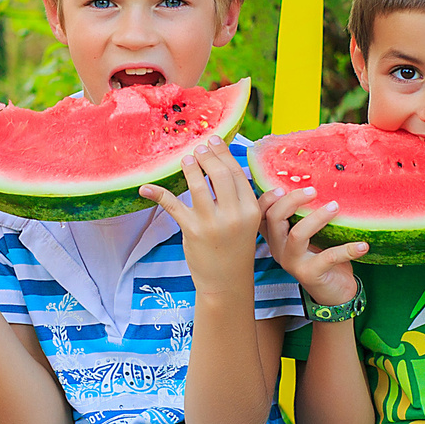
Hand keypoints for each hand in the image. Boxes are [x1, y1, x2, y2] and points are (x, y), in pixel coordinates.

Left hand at [142, 140, 262, 296]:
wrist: (226, 282)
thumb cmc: (238, 250)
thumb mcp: (253, 226)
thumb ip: (261, 204)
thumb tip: (279, 190)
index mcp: (250, 210)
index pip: (236, 173)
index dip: (223, 154)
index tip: (214, 141)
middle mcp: (233, 215)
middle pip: (219, 174)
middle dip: (207, 156)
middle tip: (198, 148)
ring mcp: (212, 223)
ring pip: (198, 186)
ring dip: (189, 168)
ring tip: (185, 159)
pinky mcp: (192, 231)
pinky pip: (173, 206)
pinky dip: (158, 195)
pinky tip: (145, 188)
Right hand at [262, 185, 366, 309]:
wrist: (334, 292)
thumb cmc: (322, 257)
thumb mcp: (312, 234)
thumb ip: (306, 215)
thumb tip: (317, 183)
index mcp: (276, 237)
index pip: (261, 214)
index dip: (267, 199)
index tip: (283, 186)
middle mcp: (279, 249)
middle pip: (274, 218)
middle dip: (292, 200)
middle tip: (313, 191)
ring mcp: (292, 263)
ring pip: (297, 234)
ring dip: (317, 218)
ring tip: (335, 207)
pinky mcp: (310, 275)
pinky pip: (329, 257)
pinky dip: (347, 249)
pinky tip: (363, 245)